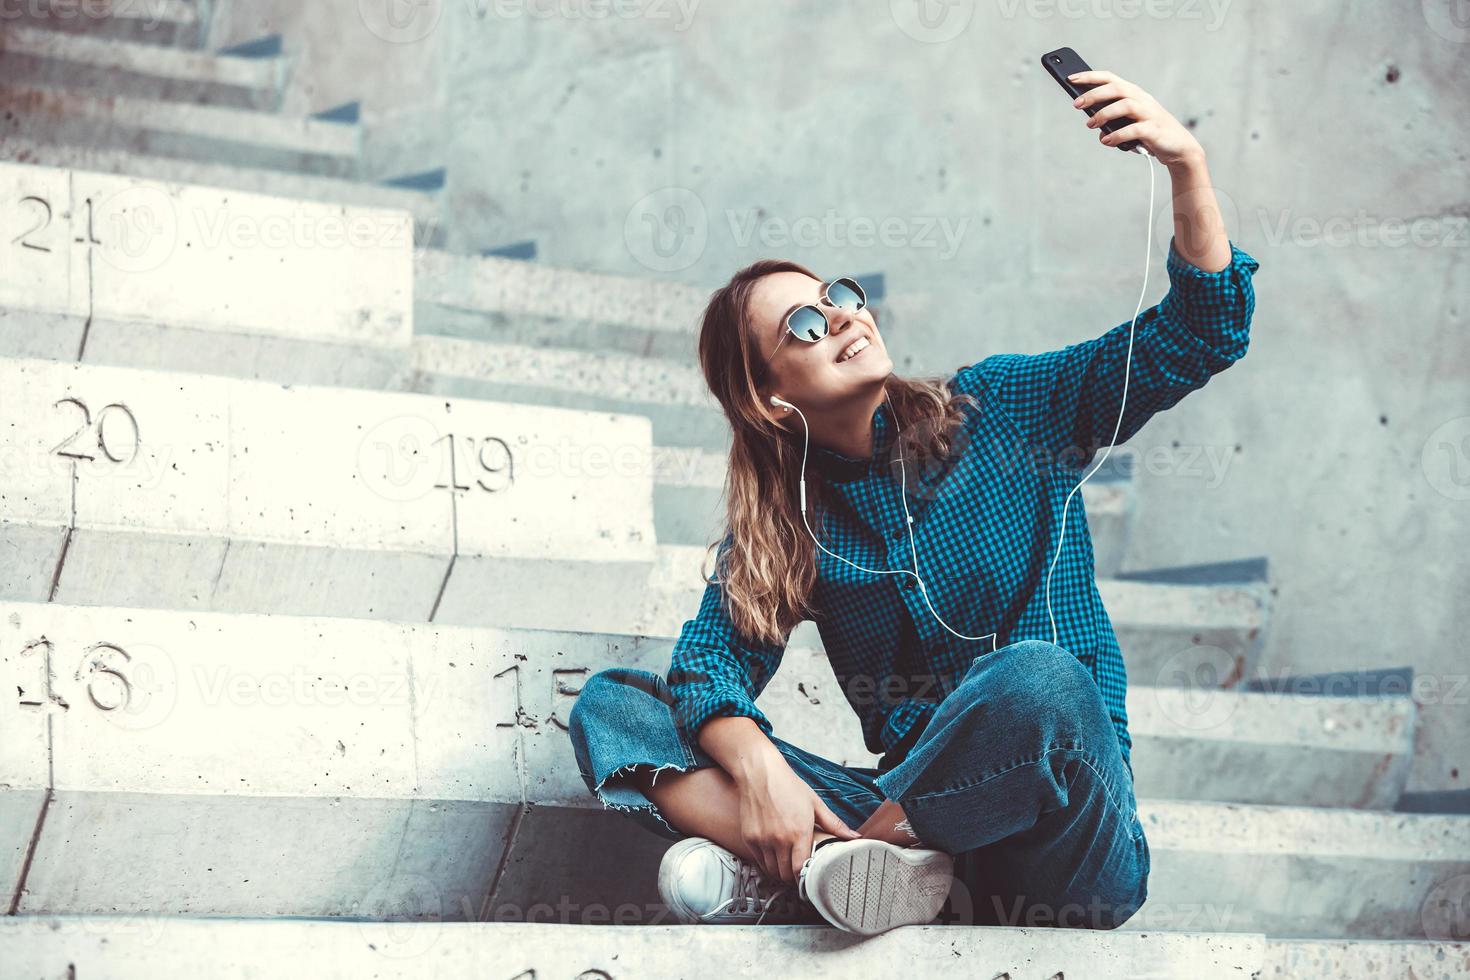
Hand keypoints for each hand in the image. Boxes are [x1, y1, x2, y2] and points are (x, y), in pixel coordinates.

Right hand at [734, 751, 859, 883]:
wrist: (760, 772)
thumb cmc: (788, 786)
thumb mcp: (815, 803)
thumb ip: (834, 824)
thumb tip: (854, 837)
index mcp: (799, 833)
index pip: (801, 871)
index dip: (805, 879)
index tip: (809, 878)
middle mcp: (779, 840)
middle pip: (786, 874)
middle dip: (794, 876)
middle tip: (799, 872)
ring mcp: (762, 840)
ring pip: (772, 870)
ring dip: (780, 871)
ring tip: (787, 863)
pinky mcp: (749, 838)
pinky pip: (759, 861)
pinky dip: (766, 863)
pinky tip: (774, 855)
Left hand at [1068, 70, 1204, 168]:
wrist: (1179, 148)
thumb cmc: (1149, 133)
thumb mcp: (1128, 124)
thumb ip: (1112, 122)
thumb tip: (1095, 127)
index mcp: (1134, 94)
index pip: (1110, 78)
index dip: (1090, 77)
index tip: (1070, 78)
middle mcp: (1142, 99)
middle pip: (1116, 88)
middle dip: (1094, 94)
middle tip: (1076, 104)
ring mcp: (1150, 114)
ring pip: (1125, 105)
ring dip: (1104, 114)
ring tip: (1090, 125)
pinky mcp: (1154, 130)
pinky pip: (1135, 129)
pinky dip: (1118, 135)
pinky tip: (1107, 141)